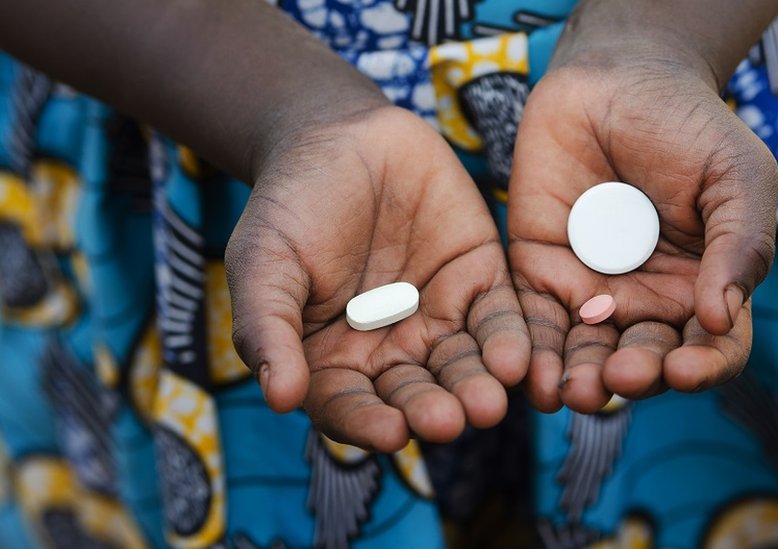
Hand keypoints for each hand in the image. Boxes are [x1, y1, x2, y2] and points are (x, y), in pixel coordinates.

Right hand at [226, 106, 529, 451]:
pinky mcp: (478, 281)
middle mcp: (388, 350)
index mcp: (332, 359)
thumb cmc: (289, 204)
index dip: (368, 422)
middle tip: (449, 421)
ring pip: (461, 365)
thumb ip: (267, 326)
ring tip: (488, 402)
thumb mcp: (263, 262)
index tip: (390, 434)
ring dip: (476, 387)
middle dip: (432, 409)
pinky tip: (514, 359)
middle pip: (414, 393)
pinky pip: (497, 319)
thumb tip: (279, 398)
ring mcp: (436, 317)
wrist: (340, 135)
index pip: (350, 405)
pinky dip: (507, 341)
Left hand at [508, 51, 777, 413]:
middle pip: (644, 360)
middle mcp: (648, 301)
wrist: (616, 79)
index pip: (712, 348)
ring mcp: (591, 290)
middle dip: (633, 375)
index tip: (683, 369)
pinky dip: (532, 350)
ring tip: (572, 392)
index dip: (702, 367)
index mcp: (704, 288)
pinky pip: (534, 320)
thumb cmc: (689, 126)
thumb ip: (740, 245)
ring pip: (586, 353)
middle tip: (618, 376)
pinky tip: (528, 372)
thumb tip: (720, 319)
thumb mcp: (737, 177)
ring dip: (579, 379)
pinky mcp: (539, 272)